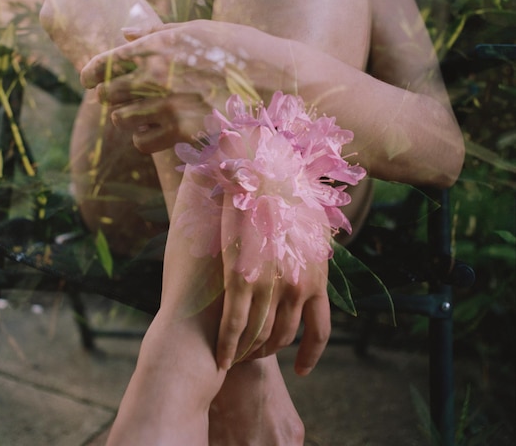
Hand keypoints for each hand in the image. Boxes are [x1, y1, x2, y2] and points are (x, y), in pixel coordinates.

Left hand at [80, 23, 257, 152]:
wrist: (275, 77)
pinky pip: (141, 142)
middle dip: (110, 95)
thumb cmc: (238, 47)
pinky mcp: (182, 132)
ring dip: (127, 117)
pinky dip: (143, 138)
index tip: (88, 80)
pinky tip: (156, 130)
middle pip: (107, 94)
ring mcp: (167, 106)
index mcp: (156, 46)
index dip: (89, 74)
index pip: (102, 64)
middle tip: (122, 96)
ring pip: (121, 120)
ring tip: (143, 114)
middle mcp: (155, 76)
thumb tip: (123, 35)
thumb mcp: (197, 30)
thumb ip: (156, 34)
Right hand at [216, 195, 330, 376]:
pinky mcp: (240, 278)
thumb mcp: (311, 227)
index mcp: (315, 276)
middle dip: (267, 350)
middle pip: (282, 335)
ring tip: (236, 357)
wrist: (264, 170)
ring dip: (247, 351)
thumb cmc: (285, 193)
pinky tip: (221, 358)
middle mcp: (297, 286)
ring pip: (259, 335)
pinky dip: (227, 346)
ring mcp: (270, 284)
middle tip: (253, 354)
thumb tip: (311, 267)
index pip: (318, 330)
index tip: (300, 368)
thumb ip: (310, 256)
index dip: (309, 355)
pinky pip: (234, 324)